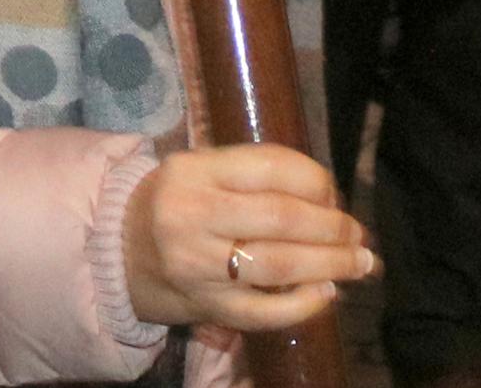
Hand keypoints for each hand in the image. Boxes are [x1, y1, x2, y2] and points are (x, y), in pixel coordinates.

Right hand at [123, 144, 371, 331]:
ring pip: (278, 266)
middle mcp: (191, 215)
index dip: (315, 180)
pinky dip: (302, 305)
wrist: (121, 250)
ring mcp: (197, 266)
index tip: (335, 194)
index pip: (269, 167)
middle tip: (359, 235)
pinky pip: (263, 312)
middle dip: (332, 228)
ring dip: (329, 265)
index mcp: (193, 170)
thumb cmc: (177, 202)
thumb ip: (255, 175)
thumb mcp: (202, 170)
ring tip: (359, 264)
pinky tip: (326, 294)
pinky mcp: (205, 306)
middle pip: (280, 218)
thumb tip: (329, 196)